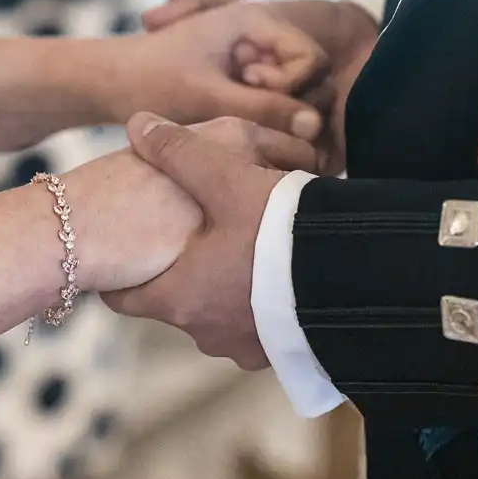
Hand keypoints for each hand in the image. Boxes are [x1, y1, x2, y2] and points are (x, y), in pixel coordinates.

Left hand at [102, 113, 288, 368]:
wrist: (359, 281)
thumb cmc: (280, 232)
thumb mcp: (228, 181)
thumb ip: (181, 153)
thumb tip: (137, 123)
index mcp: (181, 298)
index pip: (123, 298)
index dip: (118, 273)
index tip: (122, 252)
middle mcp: (206, 333)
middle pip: (175, 304)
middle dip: (181, 273)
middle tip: (192, 240)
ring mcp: (246, 349)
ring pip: (219, 317)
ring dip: (225, 290)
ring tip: (243, 254)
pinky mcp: (284, 354)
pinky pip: (260, 328)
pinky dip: (260, 305)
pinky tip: (279, 278)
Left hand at [145, 0, 379, 172]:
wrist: (106, 83)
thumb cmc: (151, 82)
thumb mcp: (211, 99)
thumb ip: (265, 110)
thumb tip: (316, 126)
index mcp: (255, 19)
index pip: (312, 58)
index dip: (294, 86)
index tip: (252, 89)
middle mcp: (260, 33)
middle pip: (308, 78)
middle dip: (287, 103)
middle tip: (245, 113)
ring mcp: (252, 55)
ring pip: (292, 94)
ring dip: (274, 114)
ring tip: (235, 121)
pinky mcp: (242, 77)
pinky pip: (271, 100)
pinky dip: (261, 118)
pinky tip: (235, 131)